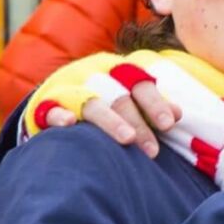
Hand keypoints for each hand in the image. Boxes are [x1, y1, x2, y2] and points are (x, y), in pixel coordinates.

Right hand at [44, 79, 180, 158]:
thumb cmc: (105, 102)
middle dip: (138, 124)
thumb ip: (151, 106)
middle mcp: (95, 76)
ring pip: (92, 103)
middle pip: (120, 97)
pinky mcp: (46, 104)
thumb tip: (178, 114)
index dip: (155, 103)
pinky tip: (70, 123)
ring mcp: (70, 89)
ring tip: (127, 140)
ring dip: (110, 121)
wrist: (57, 97)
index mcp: (118, 73)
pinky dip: (60, 115)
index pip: (140, 84)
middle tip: (153, 151)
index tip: (169, 124)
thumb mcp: (128, 99)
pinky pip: (51, 108)